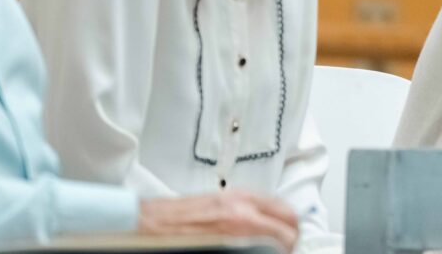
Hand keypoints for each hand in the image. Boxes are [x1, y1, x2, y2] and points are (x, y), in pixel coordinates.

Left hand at [138, 191, 297, 251]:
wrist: (149, 224)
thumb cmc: (172, 242)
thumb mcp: (221, 250)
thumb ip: (251, 246)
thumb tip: (265, 248)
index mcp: (242, 223)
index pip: (286, 233)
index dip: (292, 247)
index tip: (288, 252)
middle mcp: (242, 205)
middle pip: (288, 214)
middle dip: (293, 233)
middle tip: (288, 247)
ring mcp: (235, 195)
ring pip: (276, 204)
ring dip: (282, 221)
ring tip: (276, 239)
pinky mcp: (226, 194)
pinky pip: (259, 200)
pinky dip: (267, 213)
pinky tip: (259, 227)